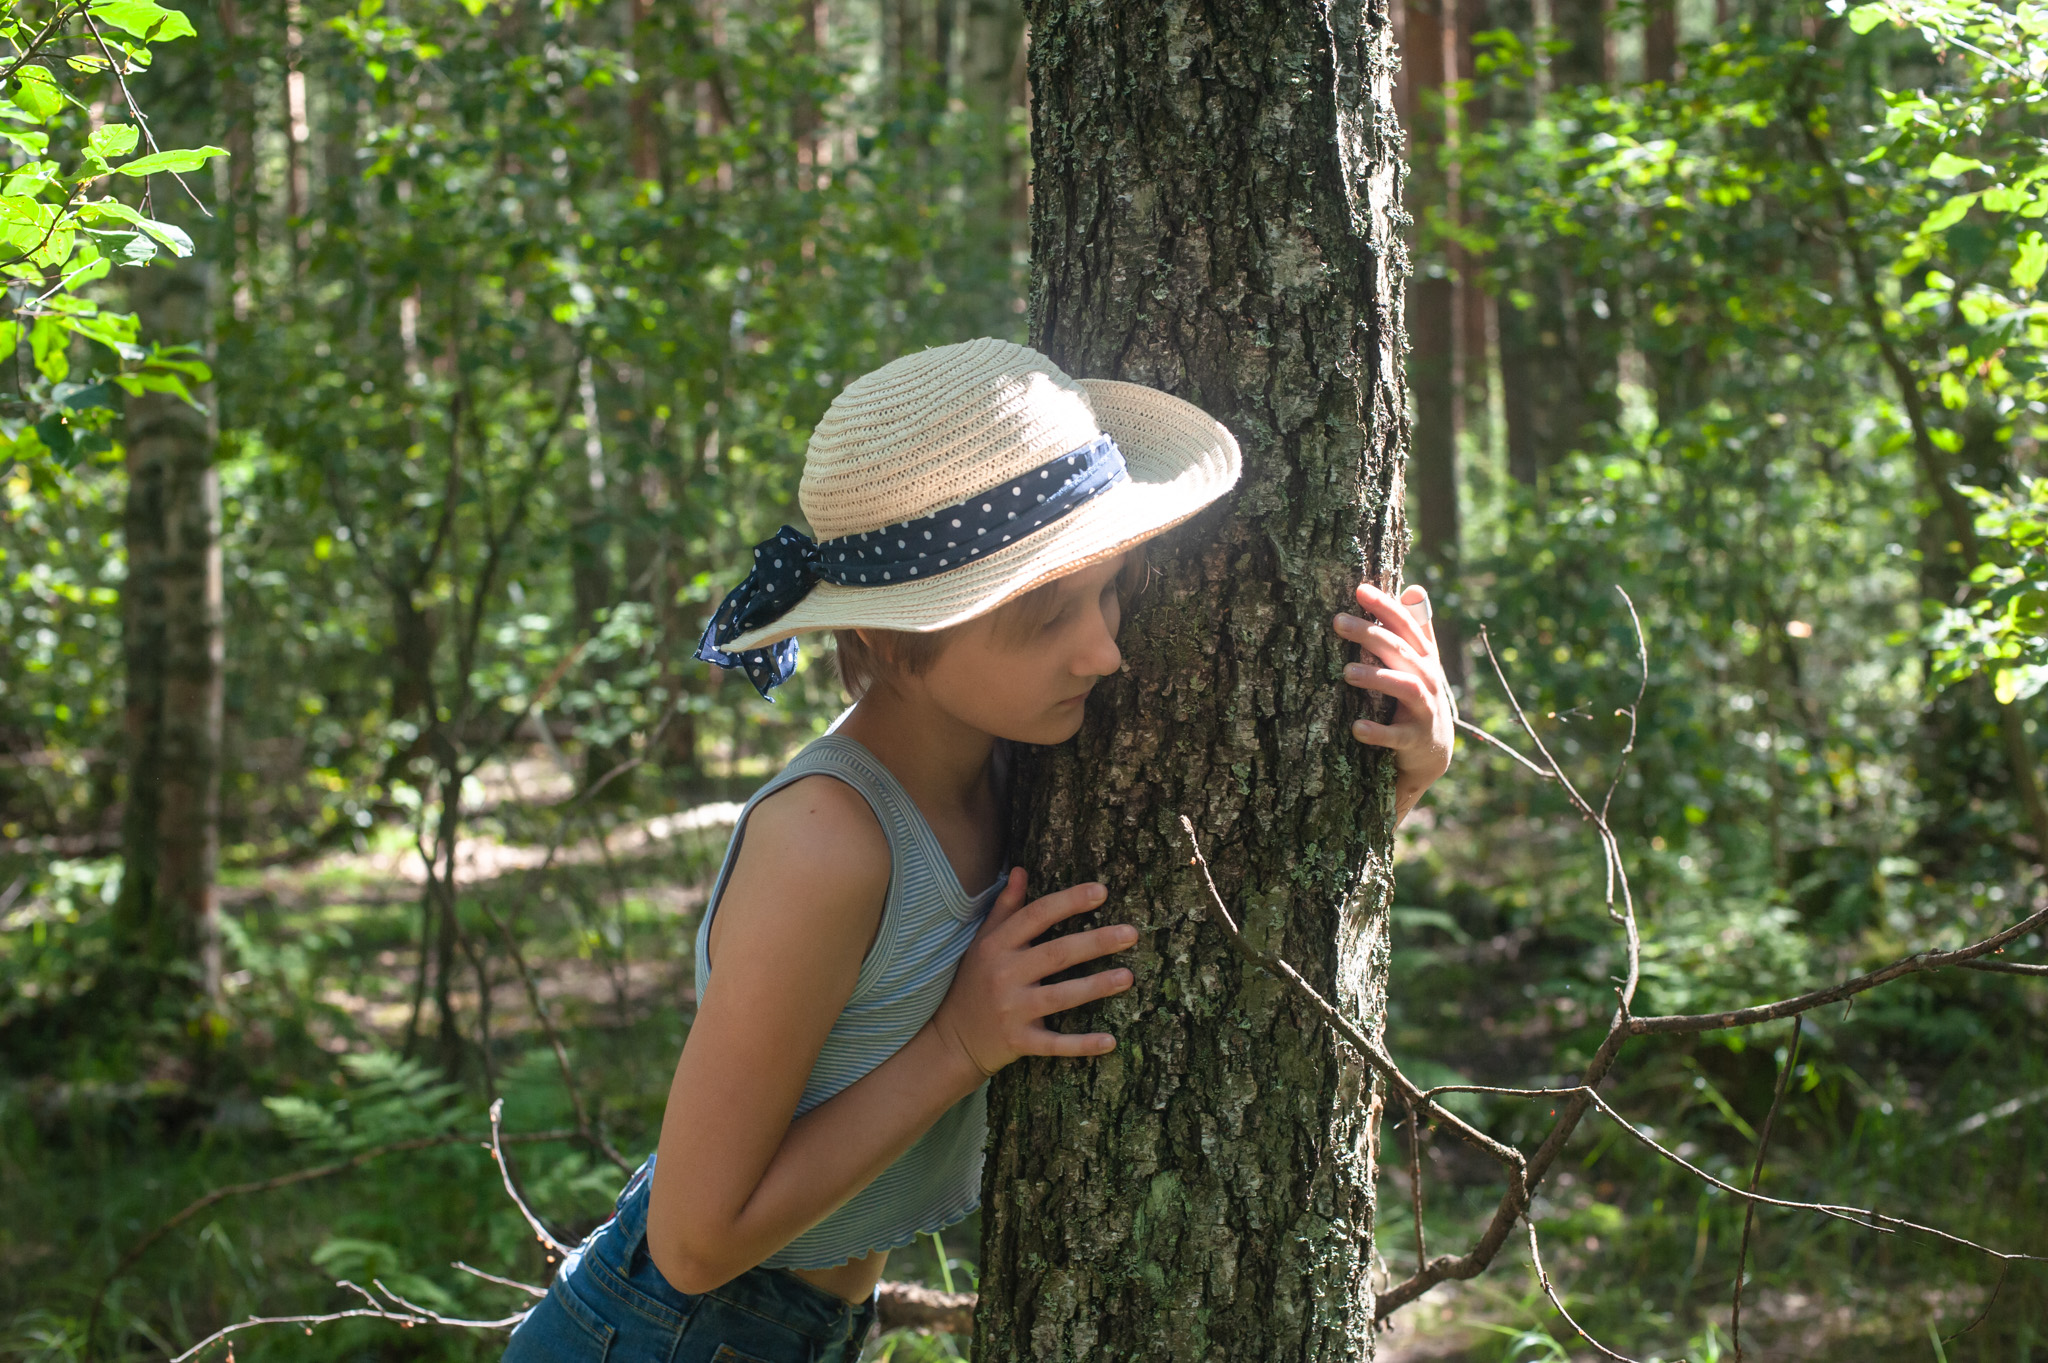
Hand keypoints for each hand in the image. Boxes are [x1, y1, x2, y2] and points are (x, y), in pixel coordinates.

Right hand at [928, 869, 1136, 1078]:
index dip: (1069, 901)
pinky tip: (1110, 1041)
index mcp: (996, 946)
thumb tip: (1022, 870)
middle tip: (1131, 933)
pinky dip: (1082, 1045)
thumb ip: (1005, 907)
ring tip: (1128, 977)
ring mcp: (1011, 1011)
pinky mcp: (1019, 1041)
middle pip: (1056, 954)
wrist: (952, 1039)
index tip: (1102, 891)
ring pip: (1060, 996)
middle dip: (1095, 942)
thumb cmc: (975, 982)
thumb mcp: (983, 942)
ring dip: (1095, 986)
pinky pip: (1055, 1043)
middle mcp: (1003, 975)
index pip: (1036, 916)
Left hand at [1335, 582, 1454, 822]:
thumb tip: (1414, 588)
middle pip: (1400, 651)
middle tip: (1338, 622)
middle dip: (1370, 634)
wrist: (1434, 751)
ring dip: (1377, 678)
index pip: (1406, 626)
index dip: (1385, 606)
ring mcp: (1424, 709)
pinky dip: (1378, 732)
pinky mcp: (1415, 739)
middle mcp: (1427, 679)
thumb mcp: (1421, 662)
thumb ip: (1417, 627)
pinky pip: (1397, 736)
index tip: (1360, 590)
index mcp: (1424, 657)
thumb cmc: (1419, 698)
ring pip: (1404, 687)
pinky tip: (1357, 727)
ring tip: (1346, 671)